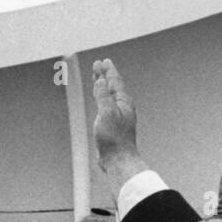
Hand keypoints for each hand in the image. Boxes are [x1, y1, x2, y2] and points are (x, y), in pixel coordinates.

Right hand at [92, 59, 145, 176]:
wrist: (117, 160)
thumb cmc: (114, 139)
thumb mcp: (107, 113)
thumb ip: (103, 96)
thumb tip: (100, 82)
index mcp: (123, 102)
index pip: (115, 81)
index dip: (108, 70)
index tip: (102, 61)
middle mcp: (122, 107)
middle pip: (113, 86)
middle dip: (105, 75)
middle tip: (98, 65)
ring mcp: (118, 116)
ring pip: (109, 96)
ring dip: (103, 86)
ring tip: (98, 79)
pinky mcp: (112, 125)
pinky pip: (106, 106)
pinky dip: (102, 99)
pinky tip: (100, 100)